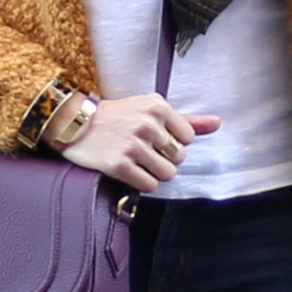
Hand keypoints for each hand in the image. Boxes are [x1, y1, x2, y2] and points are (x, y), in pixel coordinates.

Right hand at [48, 90, 219, 191]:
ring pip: (167, 174)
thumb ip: (186, 119)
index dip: (172, 142)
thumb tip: (218, 123)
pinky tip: (128, 170)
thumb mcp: (150, 110)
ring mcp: (133, 144)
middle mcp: (148, 124)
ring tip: (136, 160)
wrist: (73, 123)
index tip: (152, 137)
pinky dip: (141, 182)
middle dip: (163, 158)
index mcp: (158, 106)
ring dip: (153, 172)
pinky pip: (149, 185)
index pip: (188, 139)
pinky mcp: (119, 165)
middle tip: (141, 149)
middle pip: (179, 158)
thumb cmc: (115, 117)